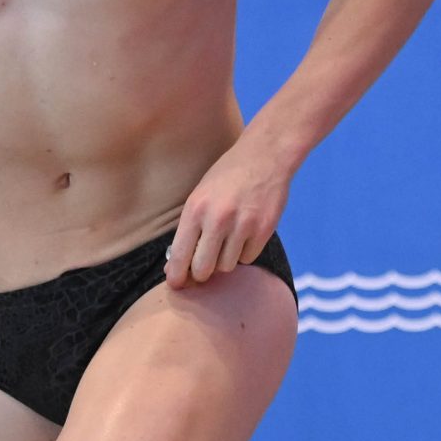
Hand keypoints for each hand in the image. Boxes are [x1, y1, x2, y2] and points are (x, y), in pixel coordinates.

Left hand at [165, 138, 291, 290]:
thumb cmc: (226, 177)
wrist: (264, 156)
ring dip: (224, 260)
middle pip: (203, 269)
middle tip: (203, 268)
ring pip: (227, 266)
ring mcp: (242, 225)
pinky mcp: (264, 229)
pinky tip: (245, 234)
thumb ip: (189, 229)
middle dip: (201, 274)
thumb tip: (176, 265)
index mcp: (195, 209)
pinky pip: (248, 258)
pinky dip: (244, 252)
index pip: (180, 254)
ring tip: (227, 240)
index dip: (176, 275)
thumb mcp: (199, 196)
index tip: (176, 284)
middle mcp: (217, 219)